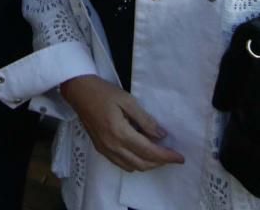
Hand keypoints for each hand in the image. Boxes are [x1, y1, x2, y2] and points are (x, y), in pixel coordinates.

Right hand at [59, 74, 184, 171]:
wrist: (79, 92)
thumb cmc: (104, 92)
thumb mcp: (128, 100)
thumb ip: (145, 120)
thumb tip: (161, 136)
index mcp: (120, 133)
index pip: (149, 151)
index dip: (166, 156)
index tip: (180, 157)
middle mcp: (112, 146)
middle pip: (142, 164)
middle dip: (160, 163)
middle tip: (171, 156)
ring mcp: (105, 150)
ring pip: (132, 167)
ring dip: (147, 165)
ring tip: (158, 155)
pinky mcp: (100, 149)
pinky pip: (121, 164)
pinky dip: (134, 163)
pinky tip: (140, 153)